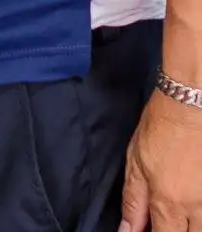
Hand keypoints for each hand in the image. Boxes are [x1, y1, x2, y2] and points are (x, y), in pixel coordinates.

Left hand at [121, 90, 201, 230]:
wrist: (189, 102)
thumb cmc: (160, 127)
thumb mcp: (136, 161)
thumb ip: (134, 200)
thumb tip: (127, 230)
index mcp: (170, 203)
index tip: (145, 229)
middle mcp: (196, 207)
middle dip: (175, 230)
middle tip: (164, 217)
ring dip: (190, 223)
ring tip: (178, 209)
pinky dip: (200, 211)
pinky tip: (192, 198)